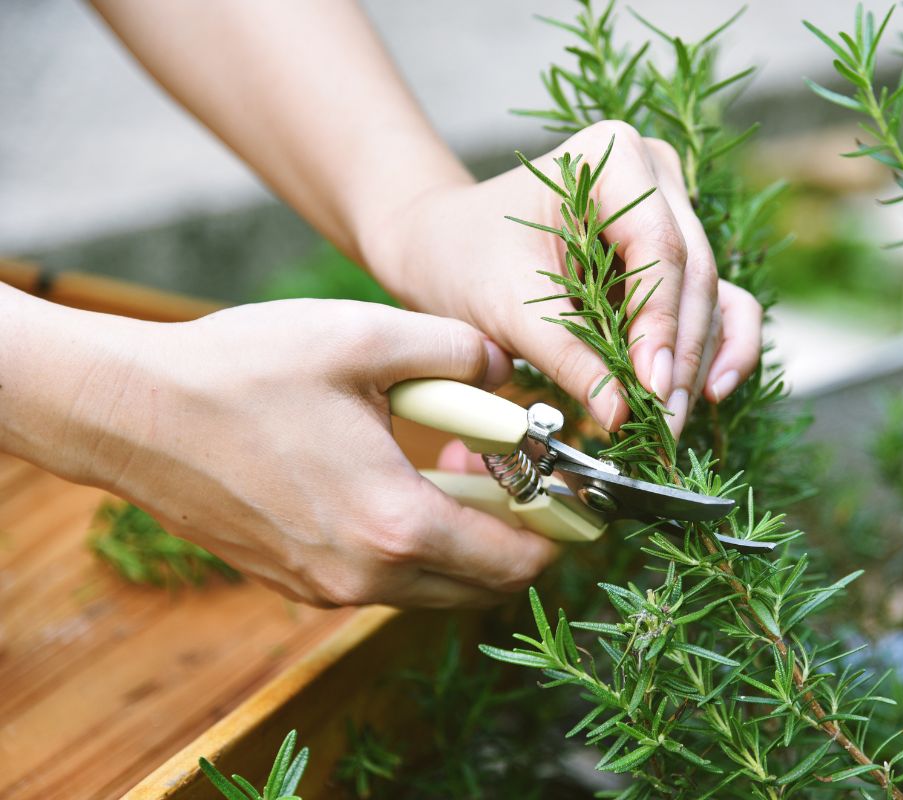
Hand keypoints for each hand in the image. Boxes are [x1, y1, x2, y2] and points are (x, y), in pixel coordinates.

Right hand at [7, 294, 557, 607]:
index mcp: (395, 523)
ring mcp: (327, 587)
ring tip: (456, 461)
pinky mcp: (297, 582)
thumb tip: (508, 368)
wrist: (132, 414)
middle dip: (515, 532)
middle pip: (482, 583)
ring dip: (463, 536)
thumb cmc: (243, 369)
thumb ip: (459, 351)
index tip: (576, 495)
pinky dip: (414, 542)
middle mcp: (365, 577)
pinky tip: (398, 478)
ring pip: (434, 584)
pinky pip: (386, 578)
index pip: (515, 558)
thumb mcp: (366, 338)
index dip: (560, 529)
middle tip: (515, 468)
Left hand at [365, 121, 763, 437]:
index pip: (658, 247)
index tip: (651, 388)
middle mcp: (657, 177)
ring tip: (671, 423)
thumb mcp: (508, 309)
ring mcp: (673, 214)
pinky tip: (709, 393)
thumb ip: (567, 358)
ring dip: (696, 364)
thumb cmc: (466, 258)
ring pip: (709, 295)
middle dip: (680, 356)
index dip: (661, 323)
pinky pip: (717, 302)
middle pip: (693, 274)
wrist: (446, 246)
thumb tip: (620, 414)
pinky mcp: (675, 257)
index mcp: (612, 158)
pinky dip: (717, 348)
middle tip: (664, 423)